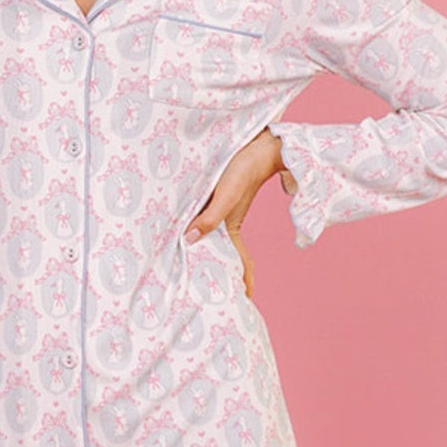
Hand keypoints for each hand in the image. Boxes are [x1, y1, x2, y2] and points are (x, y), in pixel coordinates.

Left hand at [180, 127, 284, 298]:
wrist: (257, 146)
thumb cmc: (243, 169)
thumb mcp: (225, 195)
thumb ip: (210, 218)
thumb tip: (189, 240)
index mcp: (231, 228)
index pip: (241, 263)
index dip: (244, 282)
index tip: (245, 300)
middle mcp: (227, 223)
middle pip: (226, 254)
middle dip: (223, 273)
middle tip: (213, 292)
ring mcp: (222, 212)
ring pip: (216, 238)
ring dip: (210, 253)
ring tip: (201, 270)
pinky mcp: (218, 199)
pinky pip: (209, 221)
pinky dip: (203, 232)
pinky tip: (192, 234)